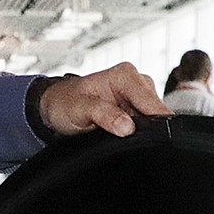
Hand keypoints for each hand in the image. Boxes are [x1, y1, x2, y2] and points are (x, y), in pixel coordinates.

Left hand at [39, 63, 168, 140]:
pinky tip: (122, 133)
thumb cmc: (65, 102)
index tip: (150, 138)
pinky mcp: (137, 109)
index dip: (153, 121)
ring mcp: (138, 97)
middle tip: (122, 135)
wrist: (57, 107)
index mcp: (125, 75)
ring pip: (154, 119)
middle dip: (146, 127)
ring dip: (141, 130)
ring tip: (117, 132)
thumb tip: (127, 127)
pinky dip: (138, 132)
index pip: (151, 101)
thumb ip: (103, 115)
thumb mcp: (79, 109)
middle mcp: (136, 82)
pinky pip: (147, 123)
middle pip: (157, 111)